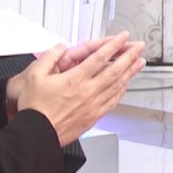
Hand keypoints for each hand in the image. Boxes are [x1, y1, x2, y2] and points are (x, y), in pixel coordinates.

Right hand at [10, 32, 145, 145]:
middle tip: (139, 47)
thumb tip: (60, 48)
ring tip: (139, 63)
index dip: (114, 45)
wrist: (36, 135)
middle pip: (115, 70)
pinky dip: (121, 91)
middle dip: (129, 56)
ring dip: (130, 72)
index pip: (100, 57)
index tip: (123, 37)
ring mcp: (92, 106)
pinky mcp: (93, 117)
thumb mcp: (33, 75)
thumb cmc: (34, 109)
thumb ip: (49, 57)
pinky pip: (112, 101)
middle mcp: (87, 92)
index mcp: (74, 80)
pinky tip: (125, 86)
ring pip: (117, 86)